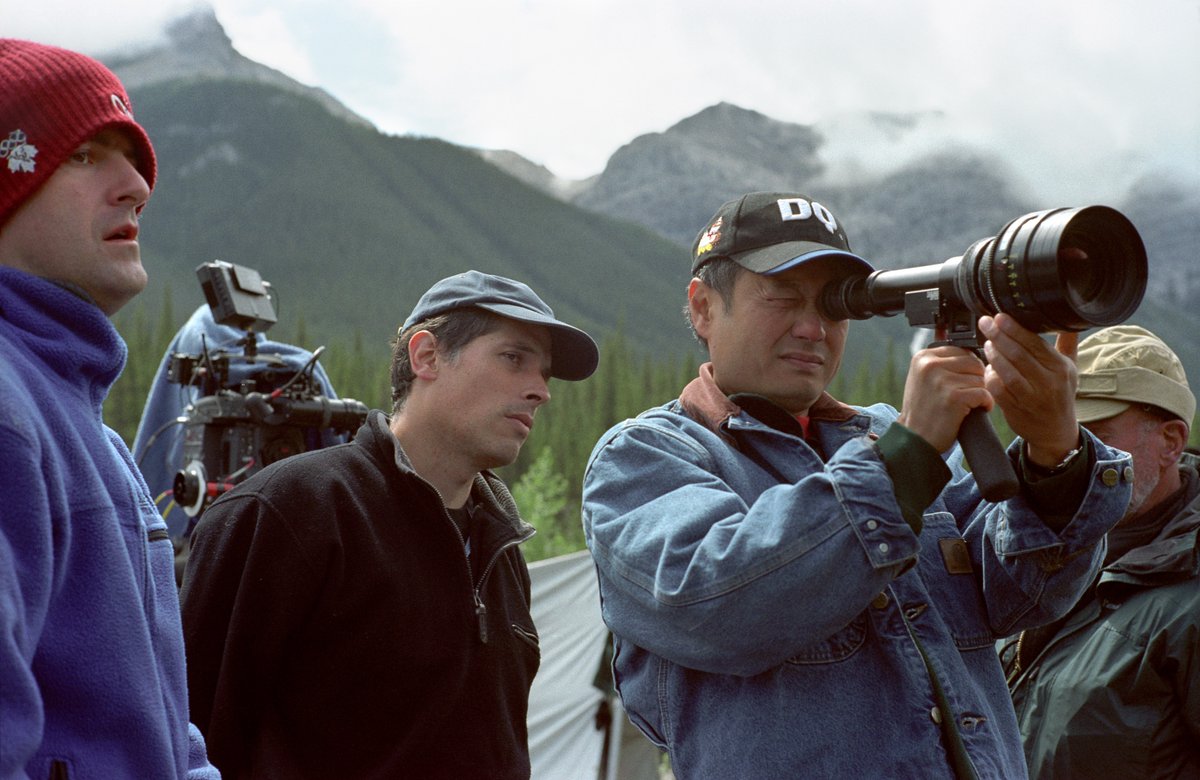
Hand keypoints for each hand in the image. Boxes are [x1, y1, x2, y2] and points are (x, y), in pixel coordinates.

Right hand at [897, 343, 992, 451]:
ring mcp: (941, 380)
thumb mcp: (923, 378)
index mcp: (923, 357)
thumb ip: (938, 358)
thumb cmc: (923, 411)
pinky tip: (973, 411)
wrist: (915, 439)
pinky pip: (984, 393)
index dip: (966, 370)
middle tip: (964, 396)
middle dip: (975, 380)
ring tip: (965, 405)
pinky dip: (985, 404)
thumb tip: (944, 327)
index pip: (962, 351)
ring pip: (981, 378)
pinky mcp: (954, 397)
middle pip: (974, 363)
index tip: (958, 384)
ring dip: (979, 393)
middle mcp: (930, 365)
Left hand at [978, 313, 1079, 466]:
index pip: (1036, 344)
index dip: (1015, 329)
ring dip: (993, 356)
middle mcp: (1048, 383)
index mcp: (1061, 369)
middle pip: (1019, 355)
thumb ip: (1067, 343)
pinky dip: (990, 377)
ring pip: (1007, 372)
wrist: (1056, 430)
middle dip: (999, 336)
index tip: (1000, 317)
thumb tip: (1069, 319)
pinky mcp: (1016, 410)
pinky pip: (998, 390)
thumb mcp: (1070, 368)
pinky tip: (987, 368)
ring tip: (987, 344)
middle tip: (986, 323)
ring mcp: (1031, 398)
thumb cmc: (1060, 394)